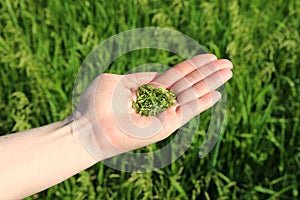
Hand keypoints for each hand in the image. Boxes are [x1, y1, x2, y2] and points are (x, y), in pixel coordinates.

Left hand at [75, 54, 232, 159]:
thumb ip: (139, 78)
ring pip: (191, 95)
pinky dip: (202, 102)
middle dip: (208, 73)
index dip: (193, 65)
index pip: (176, 75)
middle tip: (229, 63)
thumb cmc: (96, 105)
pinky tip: (217, 93)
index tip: (209, 56)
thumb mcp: (117, 82)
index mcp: (148, 90)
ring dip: (211, 83)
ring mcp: (163, 114)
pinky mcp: (164, 127)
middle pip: (189, 83)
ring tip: (229, 72)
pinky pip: (186, 111)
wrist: (88, 128)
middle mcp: (158, 102)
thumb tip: (158, 76)